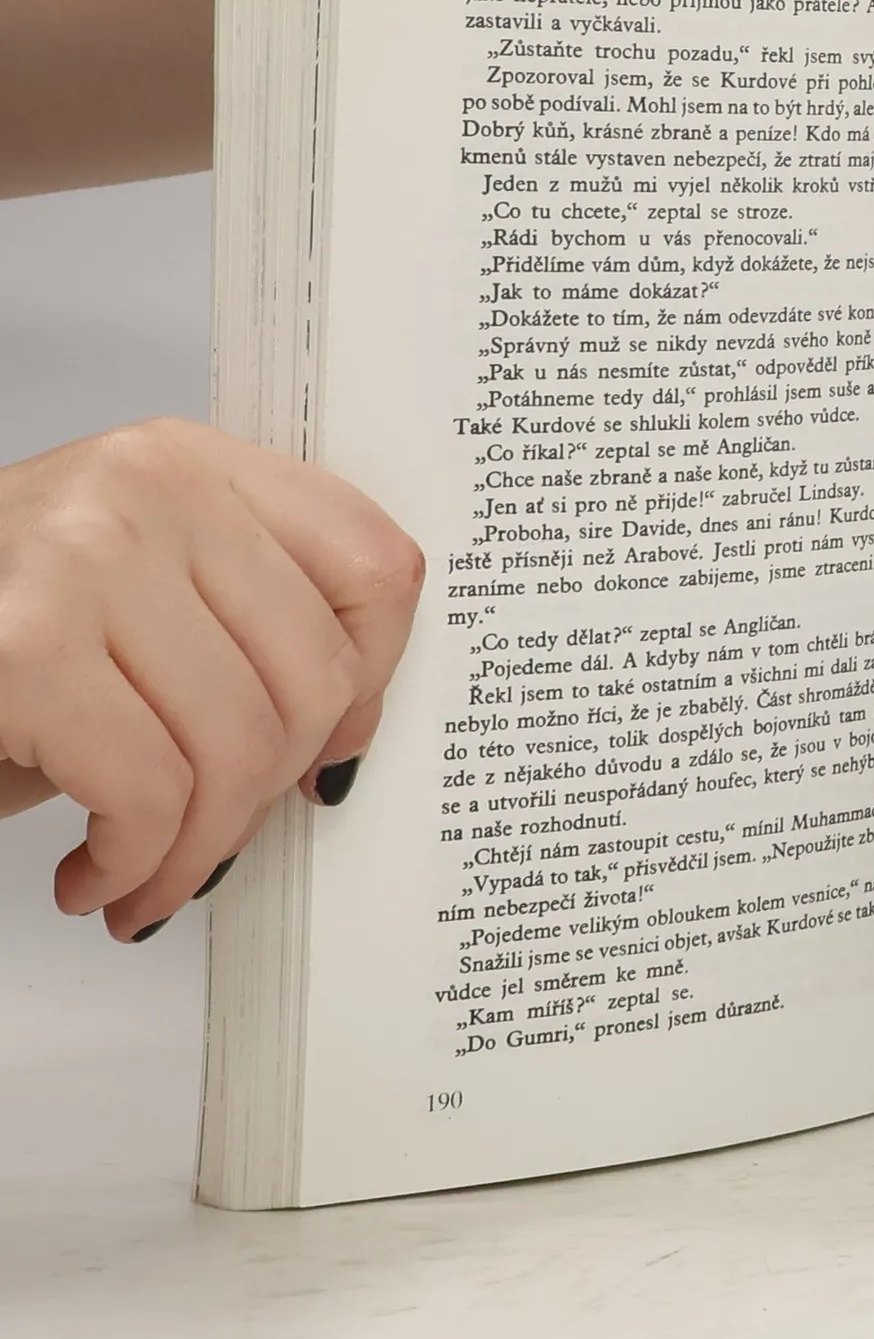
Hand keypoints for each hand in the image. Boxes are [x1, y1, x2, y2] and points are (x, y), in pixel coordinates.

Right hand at [0, 420, 423, 939]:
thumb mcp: (133, 595)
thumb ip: (240, 622)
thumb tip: (348, 731)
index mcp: (192, 464)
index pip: (375, 565)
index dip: (374, 681)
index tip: (332, 745)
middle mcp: (148, 489)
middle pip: (317, 674)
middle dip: (271, 790)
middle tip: (215, 836)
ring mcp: (85, 557)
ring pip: (241, 745)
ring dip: (197, 849)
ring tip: (147, 874)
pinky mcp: (25, 646)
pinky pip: (151, 791)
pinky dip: (135, 863)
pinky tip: (94, 874)